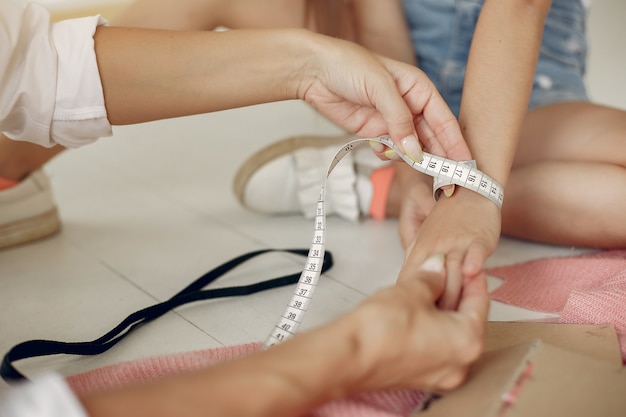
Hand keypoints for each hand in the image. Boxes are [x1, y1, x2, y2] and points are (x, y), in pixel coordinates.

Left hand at [295, 33, 470, 162]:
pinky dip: (391, 156)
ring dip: (416, 160)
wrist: (314, 71)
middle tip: (450, 182)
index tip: (465, 165)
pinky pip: (391, 150)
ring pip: (412, 147)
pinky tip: (385, 153)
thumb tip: (414, 150)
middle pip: (432, 138)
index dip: (456, 144)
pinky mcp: (374, 132)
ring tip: (423, 171)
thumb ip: (399, 120)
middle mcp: (410, 106)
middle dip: (441, 159)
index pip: (444, 121)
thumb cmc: (348, 65)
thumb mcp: (380, 87)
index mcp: (419, 89)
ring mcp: (392, 121)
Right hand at [344, 254, 488, 392]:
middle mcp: (459, 364)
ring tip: (429, 290)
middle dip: (457, 296)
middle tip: (449, 274)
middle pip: (467, 323)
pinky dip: (430, 329)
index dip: (473, 279)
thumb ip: (432, 277)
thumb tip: (438, 268)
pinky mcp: (419, 378)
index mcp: (468, 342)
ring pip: (449, 337)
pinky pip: (434, 349)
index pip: (480, 304)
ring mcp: (439, 375)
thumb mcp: (412, 289)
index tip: (469, 266)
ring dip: (443, 313)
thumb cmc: (382, 328)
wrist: (348, 356)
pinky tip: (416, 312)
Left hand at [399, 187, 500, 309]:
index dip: (413, 303)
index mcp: (419, 251)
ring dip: (453, 295)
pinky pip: (472, 253)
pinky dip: (472, 264)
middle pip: (432, 285)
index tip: (417, 321)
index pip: (411, 282)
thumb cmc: (447, 220)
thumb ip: (417, 263)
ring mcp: (455, 244)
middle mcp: (434, 249)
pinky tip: (472, 274)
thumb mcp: (423, 240)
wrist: (468, 190)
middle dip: (435, 308)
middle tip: (438, 327)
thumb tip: (409, 290)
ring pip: (452, 274)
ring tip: (455, 317)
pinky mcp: (475, 240)